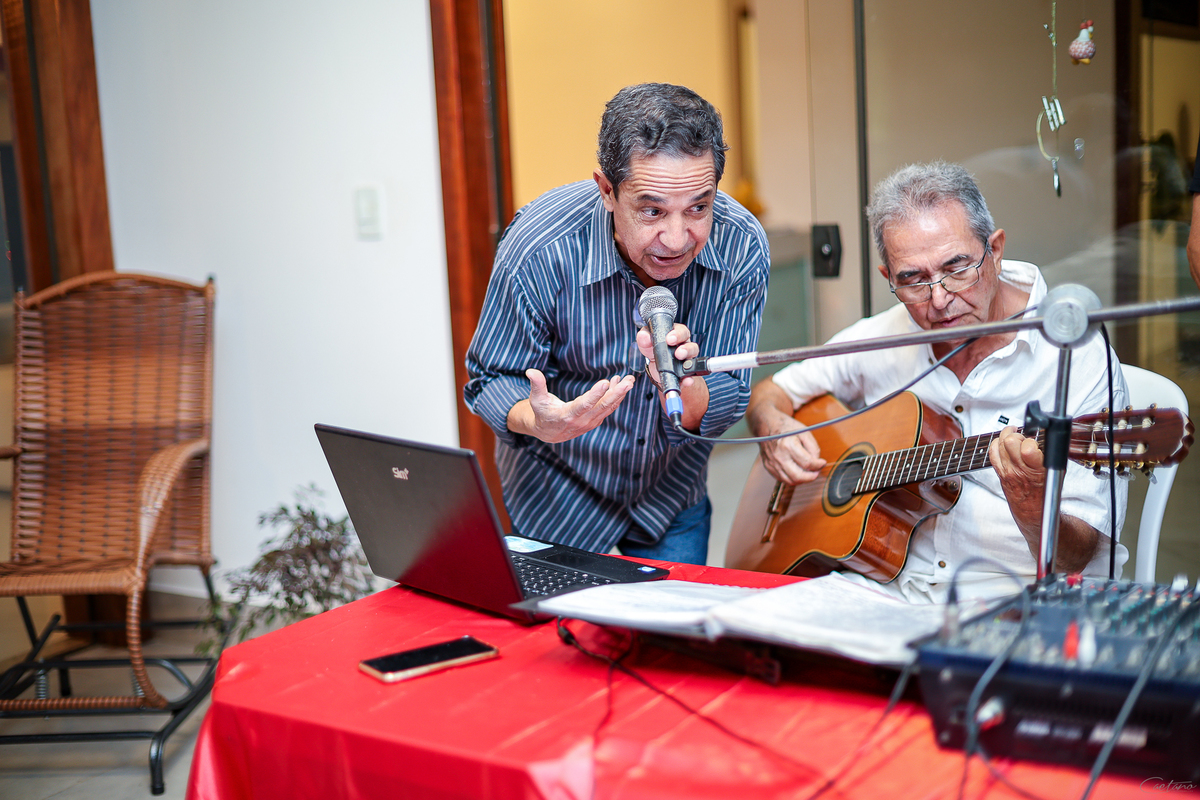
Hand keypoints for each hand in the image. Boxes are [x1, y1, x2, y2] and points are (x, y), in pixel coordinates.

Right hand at [507, 368, 634, 443]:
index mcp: (567, 416)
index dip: (595, 394)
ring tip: (629, 380)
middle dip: (617, 394)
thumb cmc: (542, 412)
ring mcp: (590, 422)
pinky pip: (608, 408)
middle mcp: (581, 421)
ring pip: (608, 408)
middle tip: (628, 382)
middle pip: (602, 407)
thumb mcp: (536, 399)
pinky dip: (616, 396)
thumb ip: (536, 385)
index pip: (584, 405)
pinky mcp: (595, 420)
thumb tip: (530, 371)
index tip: (606, 382)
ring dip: (620, 394)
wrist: (549, 432)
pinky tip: (620, 383)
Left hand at [635, 322, 699, 390]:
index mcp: (676, 335)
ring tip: (682, 365)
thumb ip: (644, 338)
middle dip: (685, 349)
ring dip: (688, 362)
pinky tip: (686, 380)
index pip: (681, 331)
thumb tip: (643, 336)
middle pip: (691, 345)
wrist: (655, 369)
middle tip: (678, 353)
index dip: (677, 334)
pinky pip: (690, 376)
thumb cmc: (653, 350)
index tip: (669, 339)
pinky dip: (688, 379)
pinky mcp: (685, 374)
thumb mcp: (647, 343)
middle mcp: (684, 346)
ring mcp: (686, 360)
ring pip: (692, 360)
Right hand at [759, 418, 825, 484]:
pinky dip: (792, 478)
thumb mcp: (805, 432)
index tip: (822, 463)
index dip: (818, 465)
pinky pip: (783, 479)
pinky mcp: (768, 467)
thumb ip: (814, 448)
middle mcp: (779, 456)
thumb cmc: (787, 428)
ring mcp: (772, 463)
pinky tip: (797, 471)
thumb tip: (817, 462)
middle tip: (816, 471)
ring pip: (790, 481)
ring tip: (808, 472)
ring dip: (802, 479)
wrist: (767, 426)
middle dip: (811, 477)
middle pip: (798, 476)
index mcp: (788, 445)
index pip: (807, 463)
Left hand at [988, 426, 1045, 536]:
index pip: (1027, 448)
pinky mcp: (1000, 473)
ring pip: (999, 444)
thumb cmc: (1046, 494)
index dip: (1031, 441)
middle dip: (1017, 435)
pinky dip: (996, 444)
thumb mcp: (1056, 474)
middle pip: (1010, 442)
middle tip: (1023, 437)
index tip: (1035, 442)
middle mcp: (1019, 470)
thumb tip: (1047, 439)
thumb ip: (1050, 457)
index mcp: (1036, 470)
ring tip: (1013, 434)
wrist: (1033, 513)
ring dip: (1006, 436)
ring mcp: (1007, 471)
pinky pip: (992, 454)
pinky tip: (1003, 441)